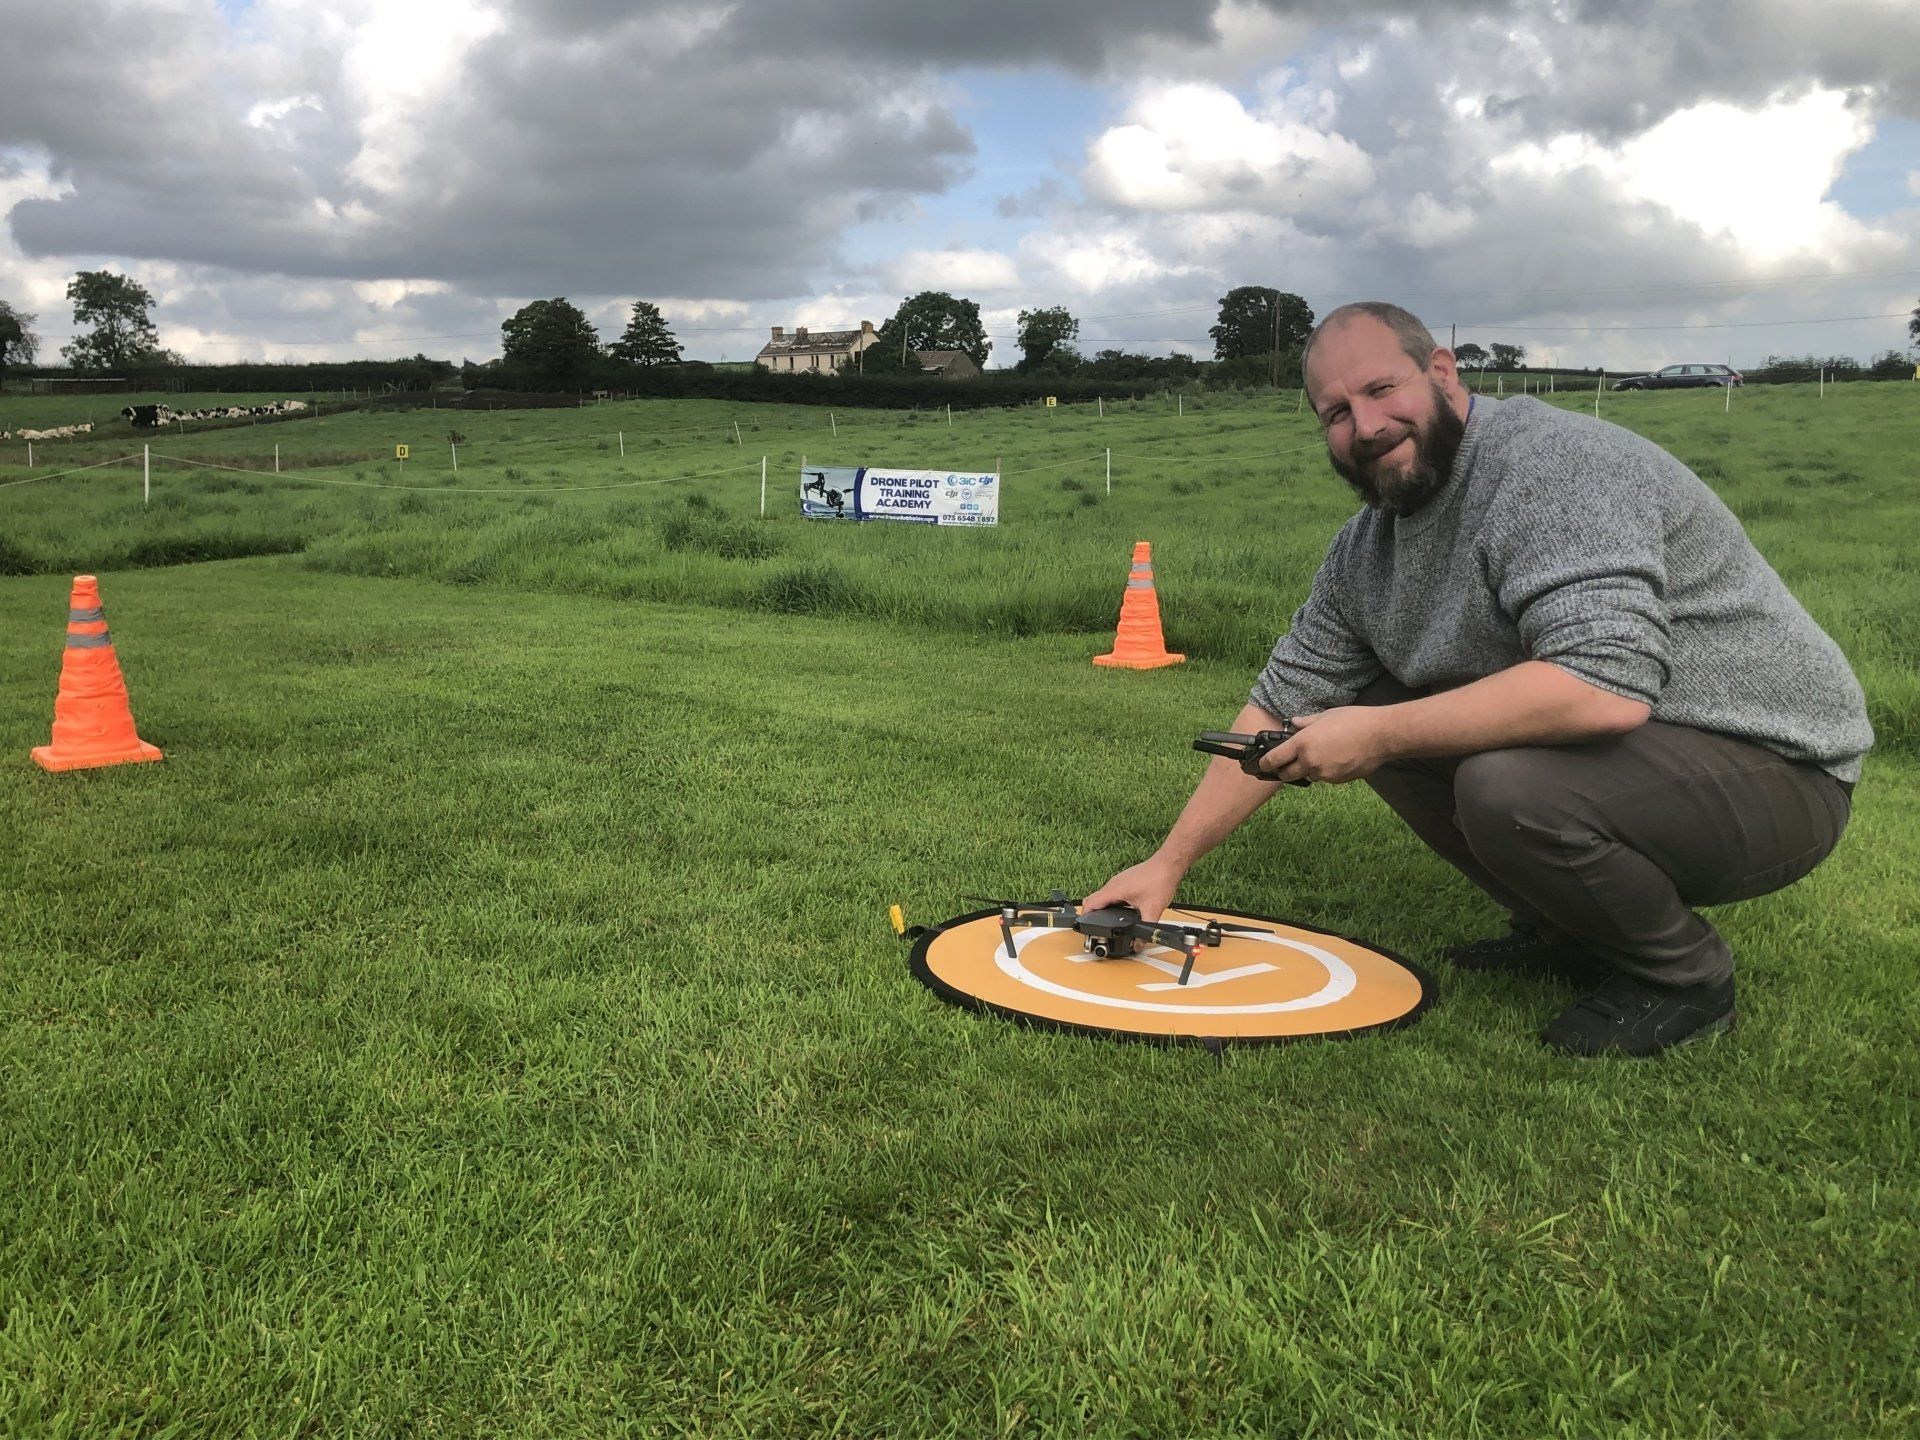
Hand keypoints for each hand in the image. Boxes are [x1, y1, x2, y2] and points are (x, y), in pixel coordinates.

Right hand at [1082, 856, 1183, 921]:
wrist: (1168, 864)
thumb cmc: (1160, 879)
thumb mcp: (1152, 909)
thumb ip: (1146, 928)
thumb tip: (1139, 943)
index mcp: (1114, 889)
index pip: (1090, 903)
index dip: (1084, 917)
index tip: (1085, 929)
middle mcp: (1113, 884)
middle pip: (1094, 901)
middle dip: (1092, 916)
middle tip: (1096, 929)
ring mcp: (1119, 882)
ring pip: (1103, 898)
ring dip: (1103, 910)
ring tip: (1108, 923)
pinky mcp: (1125, 882)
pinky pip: (1112, 894)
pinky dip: (1112, 904)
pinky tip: (1122, 912)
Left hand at [1260, 707, 1391, 783]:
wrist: (1382, 736)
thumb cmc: (1354, 721)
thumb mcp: (1325, 716)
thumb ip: (1305, 723)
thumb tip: (1293, 724)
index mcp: (1303, 744)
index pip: (1275, 759)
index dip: (1266, 763)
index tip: (1263, 764)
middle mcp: (1311, 762)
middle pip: (1287, 775)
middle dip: (1285, 770)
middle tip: (1288, 762)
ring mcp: (1325, 774)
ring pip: (1309, 776)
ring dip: (1309, 769)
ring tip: (1323, 752)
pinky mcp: (1338, 781)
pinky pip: (1325, 778)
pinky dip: (1326, 771)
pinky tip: (1337, 757)